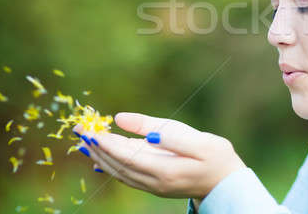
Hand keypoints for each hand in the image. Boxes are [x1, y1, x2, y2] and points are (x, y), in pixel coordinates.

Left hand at [73, 112, 246, 200]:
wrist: (228, 183)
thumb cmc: (216, 156)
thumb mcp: (196, 139)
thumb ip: (162, 130)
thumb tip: (125, 120)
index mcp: (164, 169)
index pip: (126, 155)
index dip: (105, 142)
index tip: (89, 130)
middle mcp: (155, 182)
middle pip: (117, 166)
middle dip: (97, 148)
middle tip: (79, 131)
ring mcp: (154, 187)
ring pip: (119, 173)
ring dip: (100, 158)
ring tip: (85, 144)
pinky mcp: (156, 186)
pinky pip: (127, 178)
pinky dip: (111, 168)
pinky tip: (101, 163)